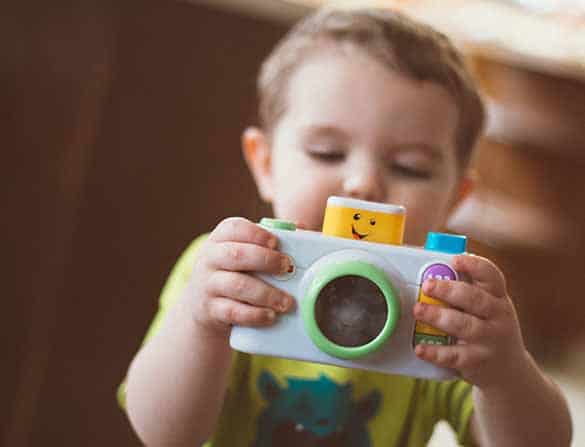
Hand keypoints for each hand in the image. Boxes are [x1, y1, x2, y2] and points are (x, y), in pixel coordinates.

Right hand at [186, 217, 294, 337]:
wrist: (203, 304)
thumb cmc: (235, 271)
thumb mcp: (244, 252)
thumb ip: (270, 241)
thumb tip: (302, 228)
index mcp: (220, 239)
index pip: (233, 228)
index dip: (256, 233)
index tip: (275, 242)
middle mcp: (210, 259)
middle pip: (236, 255)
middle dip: (266, 260)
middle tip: (287, 268)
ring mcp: (207, 284)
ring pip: (237, 285)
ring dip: (266, 293)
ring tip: (287, 302)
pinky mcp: (209, 309)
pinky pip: (232, 311)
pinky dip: (254, 314)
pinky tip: (270, 316)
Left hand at [413, 254, 527, 388]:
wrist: (509, 371)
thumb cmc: (489, 328)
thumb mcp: (488, 307)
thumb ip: (466, 288)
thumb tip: (431, 265)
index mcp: (498, 297)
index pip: (491, 276)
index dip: (474, 265)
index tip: (455, 260)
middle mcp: (498, 316)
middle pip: (475, 299)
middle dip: (449, 290)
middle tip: (427, 285)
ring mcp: (489, 340)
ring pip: (464, 326)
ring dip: (439, 316)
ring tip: (418, 310)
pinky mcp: (477, 362)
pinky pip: (454, 356)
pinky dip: (435, 352)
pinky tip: (420, 347)